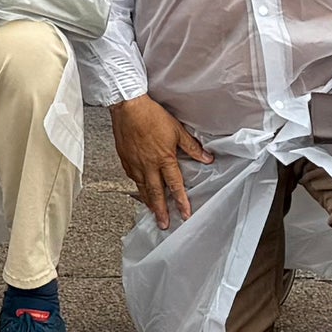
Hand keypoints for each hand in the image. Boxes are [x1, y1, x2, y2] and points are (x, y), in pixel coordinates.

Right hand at [110, 94, 205, 221]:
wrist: (128, 107)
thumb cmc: (151, 115)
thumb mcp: (177, 130)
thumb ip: (192, 147)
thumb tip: (206, 158)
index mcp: (163, 159)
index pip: (174, 185)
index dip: (181, 201)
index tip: (184, 214)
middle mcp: (148, 165)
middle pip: (156, 193)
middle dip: (161, 211)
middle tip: (163, 224)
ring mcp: (135, 163)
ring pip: (142, 188)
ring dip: (148, 202)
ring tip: (152, 212)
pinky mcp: (125, 159)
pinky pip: (132, 177)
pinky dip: (136, 187)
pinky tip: (139, 189)